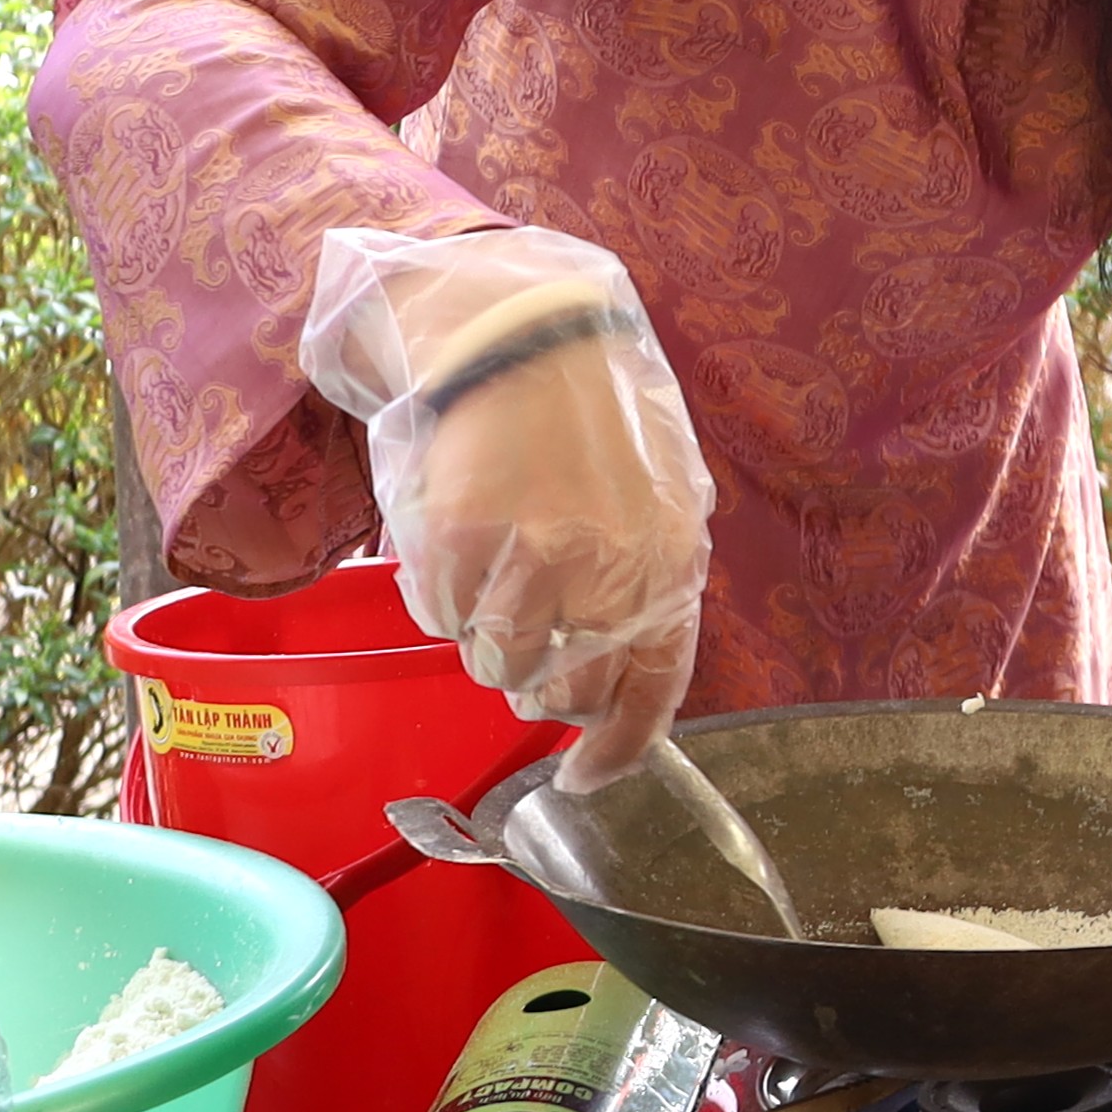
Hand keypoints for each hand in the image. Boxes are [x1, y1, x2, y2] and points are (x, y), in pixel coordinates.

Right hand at [402, 337, 710, 782]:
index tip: (584, 781)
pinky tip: (458, 541)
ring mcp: (531, 561)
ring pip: (495, 663)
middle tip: (529, 633)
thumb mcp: (662, 497)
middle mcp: (608, 574)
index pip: (653, 692)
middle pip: (562, 694)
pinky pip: (440, 618)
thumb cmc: (593, 414)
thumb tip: (626, 673)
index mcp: (671, 564)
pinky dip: (441, 596)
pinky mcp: (460, 543)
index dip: (618, 751)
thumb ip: (651, 582)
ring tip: (494, 568)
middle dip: (542, 682)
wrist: (520, 330)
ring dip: (488, 634)